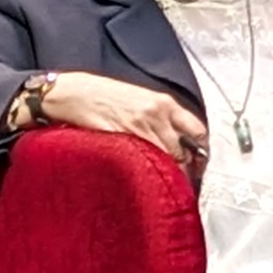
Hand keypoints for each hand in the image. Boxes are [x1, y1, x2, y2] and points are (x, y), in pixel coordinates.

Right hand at [32, 70, 207, 172]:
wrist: (72, 93)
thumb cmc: (103, 95)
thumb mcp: (140, 98)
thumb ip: (161, 116)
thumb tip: (177, 138)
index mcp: (164, 103)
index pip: (197, 130)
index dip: (199, 148)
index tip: (198, 160)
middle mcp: (156, 115)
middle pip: (182, 150)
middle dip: (182, 165)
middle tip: (178, 176)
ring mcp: (138, 128)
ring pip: (164, 158)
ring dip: (164, 170)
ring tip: (160, 179)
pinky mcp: (120, 139)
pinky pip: (141, 160)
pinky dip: (144, 169)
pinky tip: (142, 173)